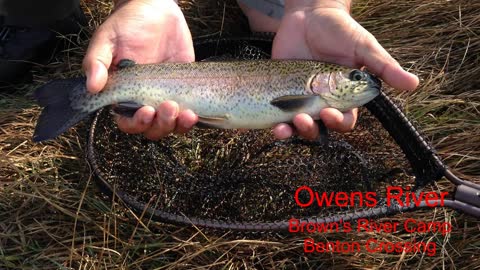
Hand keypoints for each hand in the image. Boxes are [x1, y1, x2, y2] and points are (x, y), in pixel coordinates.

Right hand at [83, 0, 197, 139]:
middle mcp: (144, 99)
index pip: (126, 121)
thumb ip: (97, 61)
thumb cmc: (129, 23)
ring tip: (184, 113)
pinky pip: (188, 115)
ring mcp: (165, 97)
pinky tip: (193, 113)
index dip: (136, 123)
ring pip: (170, 126)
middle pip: (150, 129)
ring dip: (177, 126)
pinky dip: (190, 120)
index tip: (146, 111)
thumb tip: (91, 86)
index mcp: (122, 93)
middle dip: (160, 125)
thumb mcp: (108, 38)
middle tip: (168, 107)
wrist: (157, 10)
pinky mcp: (185, 92)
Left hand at [242, 0, 418, 139]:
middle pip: (318, 128)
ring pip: (296, 126)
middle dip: (311, 129)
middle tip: (303, 119)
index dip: (338, 123)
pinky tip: (271, 125)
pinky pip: (276, 114)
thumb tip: (414, 84)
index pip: (344, 120)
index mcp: (343, 97)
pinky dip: (273, 123)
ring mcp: (298, 99)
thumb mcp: (363, 47)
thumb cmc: (341, 30)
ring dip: (290, 132)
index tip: (330, 113)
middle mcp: (321, 102)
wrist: (309, 14)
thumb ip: (384, 67)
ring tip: (283, 128)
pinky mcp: (279, 93)